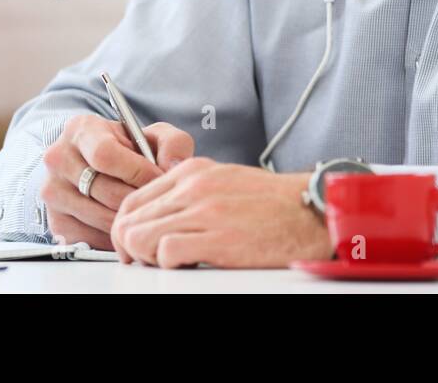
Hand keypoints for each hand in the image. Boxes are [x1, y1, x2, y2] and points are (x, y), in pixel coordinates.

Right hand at [40, 114, 193, 249]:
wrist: (98, 167)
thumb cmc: (129, 150)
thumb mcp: (153, 136)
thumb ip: (173, 143)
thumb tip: (173, 166)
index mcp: (80, 130)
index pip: (105, 154)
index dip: (138, 171)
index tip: (159, 178)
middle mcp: (58, 159)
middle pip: (106, 191)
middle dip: (139, 198)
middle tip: (157, 199)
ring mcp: (53, 192)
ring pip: (101, 218)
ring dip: (130, 219)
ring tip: (145, 210)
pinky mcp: (56, 222)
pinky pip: (93, 238)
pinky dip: (116, 237)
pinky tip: (127, 222)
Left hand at [110, 157, 334, 267]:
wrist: (310, 212)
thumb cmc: (273, 204)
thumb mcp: (224, 183)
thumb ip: (191, 194)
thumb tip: (161, 218)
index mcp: (192, 172)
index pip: (133, 199)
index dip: (126, 228)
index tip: (133, 247)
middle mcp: (192, 187)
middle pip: (129, 220)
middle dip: (130, 248)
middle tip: (144, 264)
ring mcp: (203, 211)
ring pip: (139, 237)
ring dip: (146, 258)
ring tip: (167, 265)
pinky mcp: (216, 237)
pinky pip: (166, 253)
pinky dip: (168, 266)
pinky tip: (187, 266)